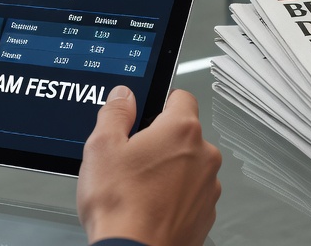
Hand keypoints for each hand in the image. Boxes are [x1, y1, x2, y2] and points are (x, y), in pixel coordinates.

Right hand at [77, 87, 221, 245]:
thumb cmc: (121, 207)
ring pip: (189, 165)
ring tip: (139, 187)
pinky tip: (151, 206)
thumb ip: (116, 113)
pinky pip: (191, 194)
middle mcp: (204, 155)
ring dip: (170, 170)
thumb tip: (123, 97)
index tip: (145, 113)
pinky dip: (175, 196)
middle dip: (161, 141)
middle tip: (132, 158)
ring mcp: (208, 187)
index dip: (160, 102)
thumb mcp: (102, 146)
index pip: (181, 97)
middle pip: (184, 134)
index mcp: (181, 130)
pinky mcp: (206, 213)